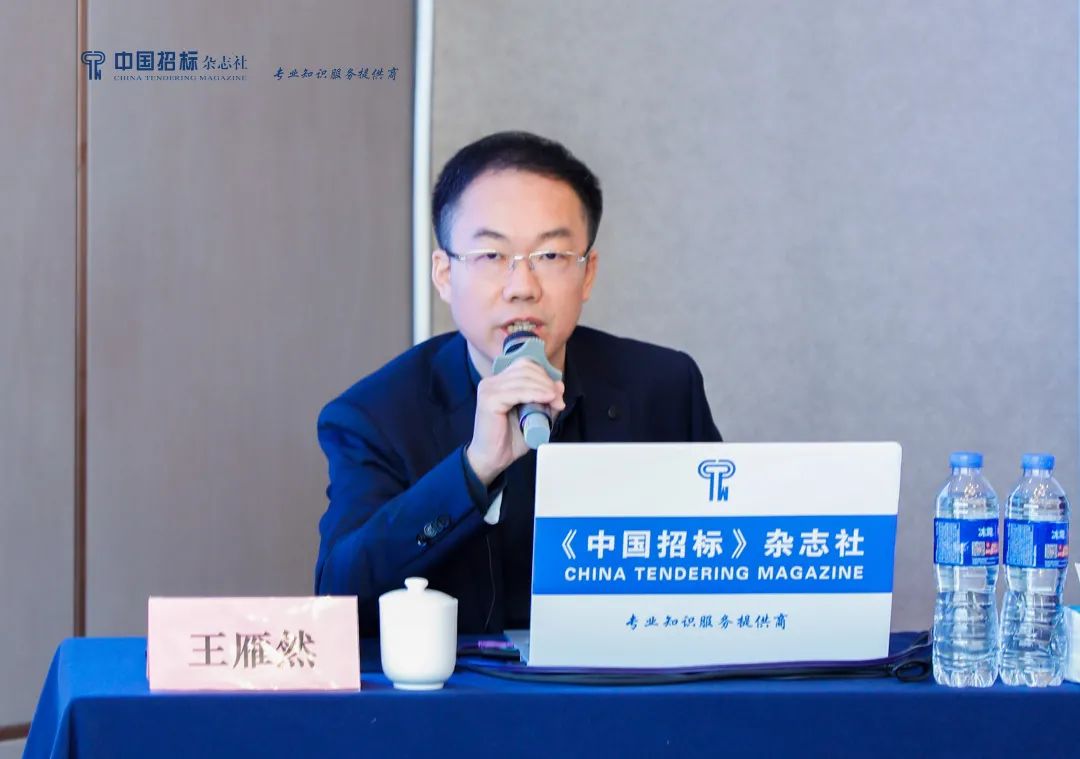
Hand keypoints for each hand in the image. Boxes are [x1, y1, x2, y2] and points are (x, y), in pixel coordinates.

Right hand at [465, 359, 564, 485]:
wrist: (493, 459)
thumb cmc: (510, 439)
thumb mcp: (534, 416)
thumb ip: (545, 401)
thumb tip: (559, 385)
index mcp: (500, 382)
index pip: (525, 365)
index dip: (544, 375)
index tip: (557, 392)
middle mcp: (492, 381)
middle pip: (525, 369)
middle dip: (546, 382)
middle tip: (559, 399)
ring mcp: (488, 389)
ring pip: (523, 379)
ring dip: (544, 388)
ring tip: (556, 401)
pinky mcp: (489, 399)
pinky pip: (517, 392)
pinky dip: (535, 394)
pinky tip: (546, 399)